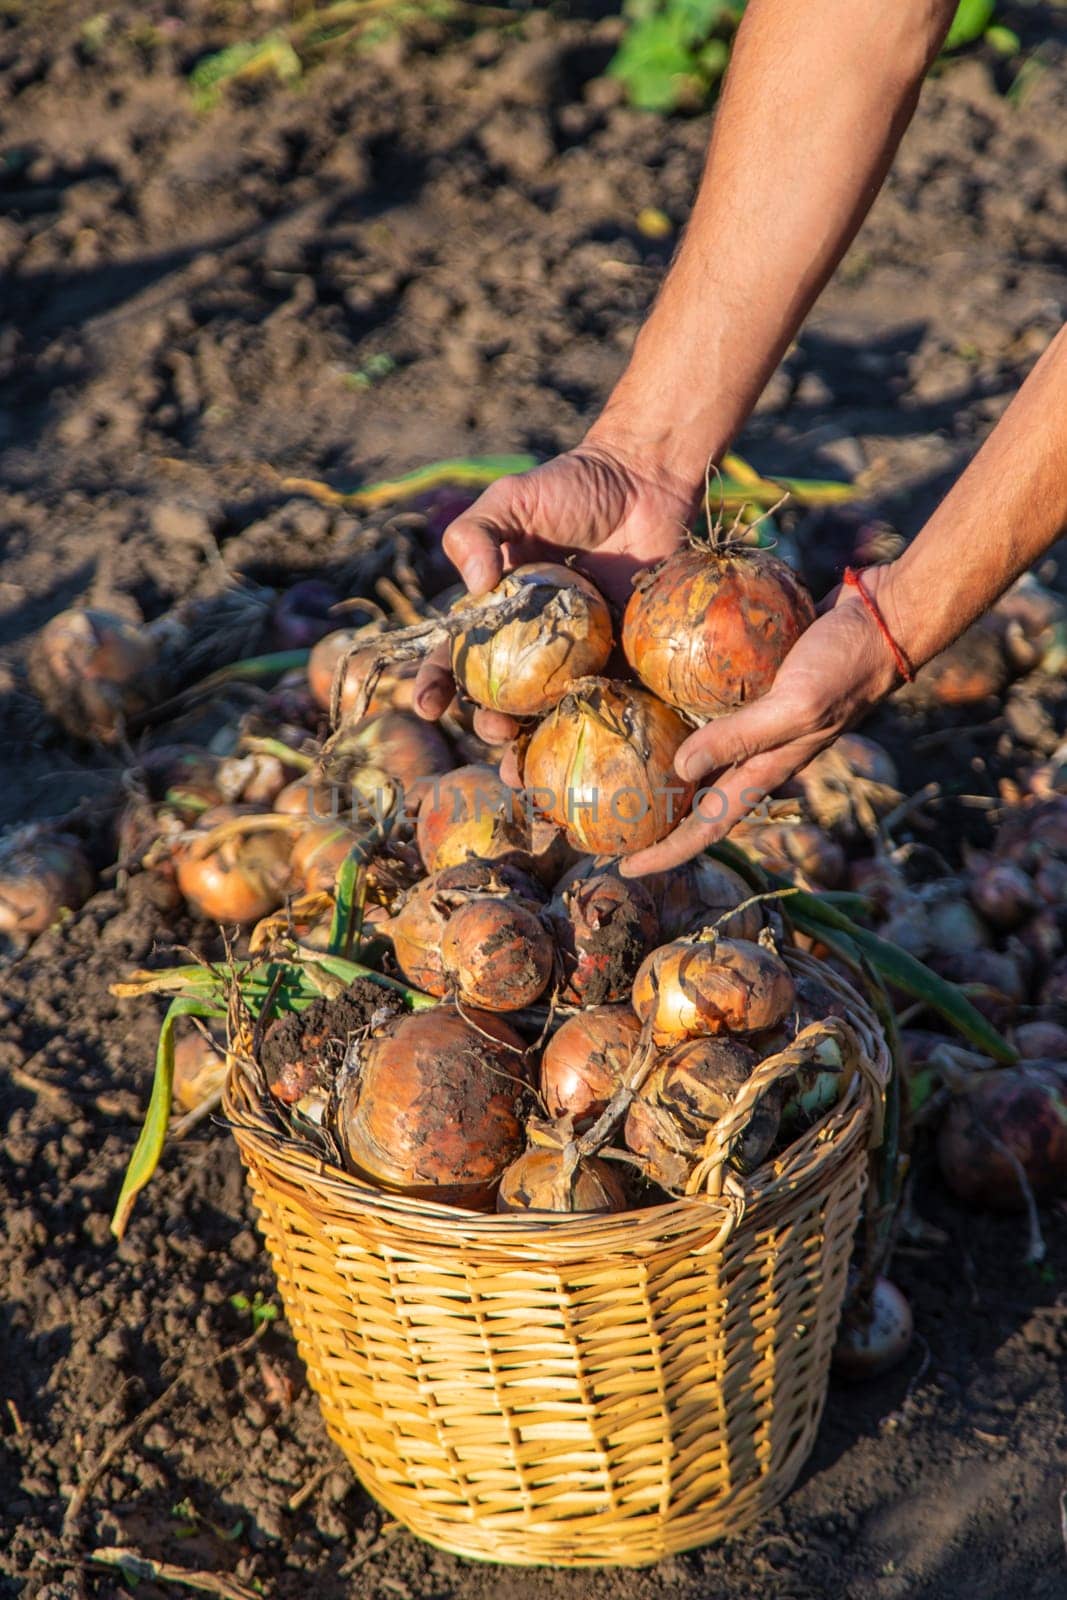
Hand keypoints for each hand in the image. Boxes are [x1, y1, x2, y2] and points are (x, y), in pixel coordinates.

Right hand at [413, 439, 696, 743]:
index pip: (459, 657)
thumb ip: (475, 533)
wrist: (646, 481)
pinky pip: (614, 701)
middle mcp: (536, 645)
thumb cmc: (573, 486)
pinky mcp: (629, 660)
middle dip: (491, 727)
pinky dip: (603, 729)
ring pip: (554, 714)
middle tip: (494, 733)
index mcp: (500, 615)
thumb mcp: (511, 499)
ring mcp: (582, 657)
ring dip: (537, 746)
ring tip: (529, 766)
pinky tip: (595, 750)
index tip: (427, 706)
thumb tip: (470, 586)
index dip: (437, 685)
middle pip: (505, 700)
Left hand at [618, 566, 904, 875]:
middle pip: (698, 798)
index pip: (709, 826)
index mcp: (767, 768)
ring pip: (702, 753)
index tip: (623, 867)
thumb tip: (679, 769)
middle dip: (656, 818)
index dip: (667, 852)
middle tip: (607, 822)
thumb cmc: (846, 665)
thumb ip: (740, 736)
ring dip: (662, 762)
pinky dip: (679, 709)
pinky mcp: (757, 684)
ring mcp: (759, 719)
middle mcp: (759, 752)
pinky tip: (649, 693)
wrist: (886, 619)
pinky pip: (709, 706)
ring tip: (616, 763)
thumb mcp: (794, 705)